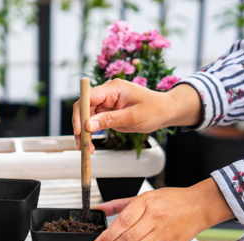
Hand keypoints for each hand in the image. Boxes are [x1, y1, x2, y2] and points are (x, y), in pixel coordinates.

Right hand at [72, 79, 202, 151]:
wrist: (164, 111)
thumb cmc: (154, 110)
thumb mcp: (133, 117)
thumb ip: (110, 120)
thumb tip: (89, 125)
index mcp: (113, 88)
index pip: (88, 98)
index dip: (79, 114)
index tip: (79, 131)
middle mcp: (107, 93)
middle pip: (84, 108)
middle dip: (80, 127)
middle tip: (82, 145)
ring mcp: (106, 102)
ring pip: (86, 117)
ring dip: (84, 134)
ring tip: (87, 149)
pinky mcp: (107, 112)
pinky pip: (93, 122)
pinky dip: (90, 134)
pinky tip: (90, 145)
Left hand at [88, 178, 233, 240]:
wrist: (199, 206)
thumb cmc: (171, 200)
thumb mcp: (143, 196)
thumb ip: (118, 204)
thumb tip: (97, 210)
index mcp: (144, 204)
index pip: (123, 221)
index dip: (108, 235)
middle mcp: (153, 219)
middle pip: (127, 239)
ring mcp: (162, 234)